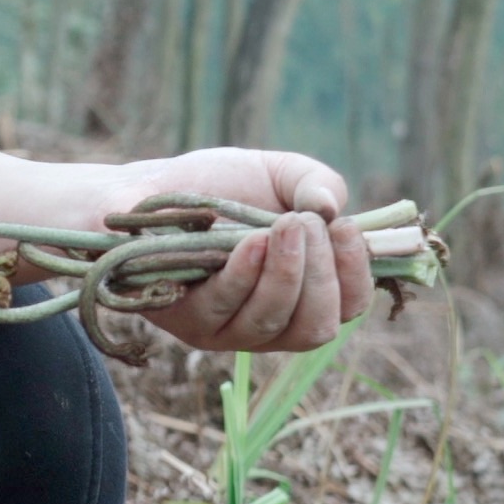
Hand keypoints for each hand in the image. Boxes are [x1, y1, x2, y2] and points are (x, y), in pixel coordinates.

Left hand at [123, 147, 372, 354]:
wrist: (147, 189)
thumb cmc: (220, 186)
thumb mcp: (278, 174)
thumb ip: (316, 184)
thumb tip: (333, 208)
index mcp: (301, 295)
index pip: (347, 309)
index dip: (356, 276)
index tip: (346, 228)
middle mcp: (268, 323)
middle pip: (314, 328)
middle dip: (321, 275)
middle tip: (308, 225)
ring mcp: (226, 329)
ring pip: (271, 322)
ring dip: (287, 273)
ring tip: (286, 226)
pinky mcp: (186, 322)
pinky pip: (223, 309)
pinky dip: (244, 274)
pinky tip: (251, 242)